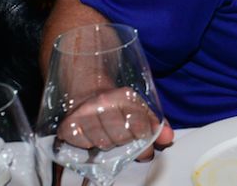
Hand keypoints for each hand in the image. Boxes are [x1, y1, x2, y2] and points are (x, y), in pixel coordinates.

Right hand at [56, 86, 170, 159]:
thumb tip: (168, 139)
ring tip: (108, 135)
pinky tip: (92, 135)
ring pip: (103, 144)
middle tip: (122, 137)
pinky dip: (89, 145)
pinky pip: (83, 145)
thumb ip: (156, 124)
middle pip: (121, 138)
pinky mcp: (68, 124)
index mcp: (125, 96)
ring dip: (107, 144)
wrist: (88, 90)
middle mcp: (104, 102)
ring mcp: (84, 113)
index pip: (140, 127)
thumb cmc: (117, 104)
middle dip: (125, 142)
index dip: (144, 139)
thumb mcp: (140, 107)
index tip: (142, 141)